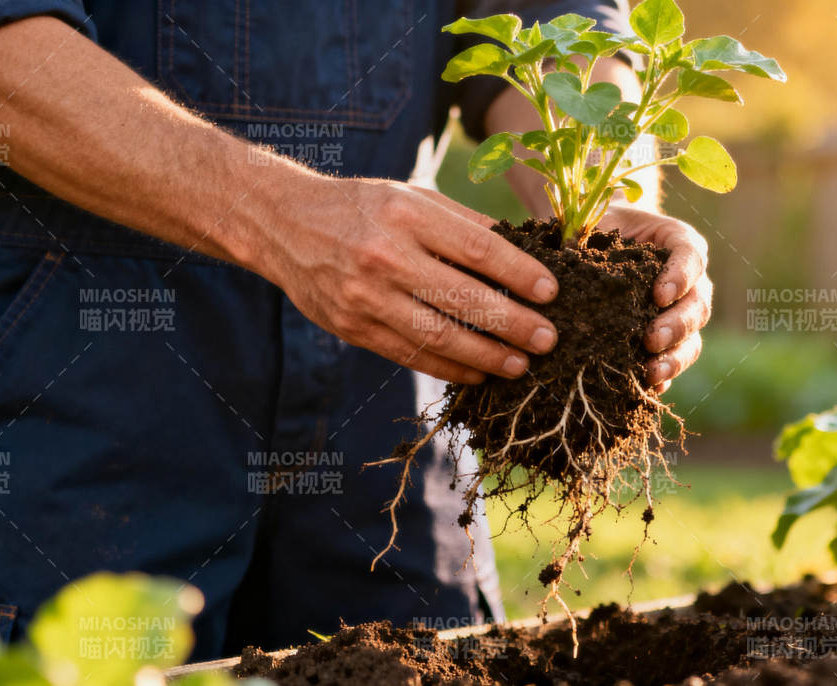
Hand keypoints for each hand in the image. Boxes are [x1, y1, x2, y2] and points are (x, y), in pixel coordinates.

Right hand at [257, 177, 559, 384]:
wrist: (284, 224)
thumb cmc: (362, 206)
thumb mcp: (411, 195)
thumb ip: (464, 223)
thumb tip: (525, 250)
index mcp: (406, 213)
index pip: (477, 249)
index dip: (519, 273)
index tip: (551, 292)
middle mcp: (384, 255)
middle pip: (462, 298)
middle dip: (512, 323)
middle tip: (548, 338)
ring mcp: (365, 295)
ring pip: (438, 335)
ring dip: (486, 356)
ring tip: (519, 364)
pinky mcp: (351, 327)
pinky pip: (410, 354)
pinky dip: (450, 368)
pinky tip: (478, 373)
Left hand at [599, 205, 711, 393]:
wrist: (606, 242)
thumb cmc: (603, 227)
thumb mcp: (599, 221)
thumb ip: (592, 234)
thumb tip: (566, 253)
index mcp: (680, 244)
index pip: (691, 257)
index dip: (680, 277)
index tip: (659, 294)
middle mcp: (690, 281)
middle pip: (697, 305)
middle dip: (677, 325)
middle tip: (652, 339)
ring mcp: (682, 313)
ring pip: (691, 339)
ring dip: (675, 358)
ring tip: (653, 372)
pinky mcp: (669, 340)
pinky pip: (674, 360)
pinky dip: (665, 377)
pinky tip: (649, 387)